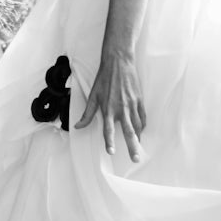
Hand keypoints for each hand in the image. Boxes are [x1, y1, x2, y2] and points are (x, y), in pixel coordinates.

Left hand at [75, 45, 146, 161]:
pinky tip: (141, 131)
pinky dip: (142, 125)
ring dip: (139, 138)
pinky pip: (142, 116)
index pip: (109, 130)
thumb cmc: (104, 78)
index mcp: (109, 109)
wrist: (118, 61)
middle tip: (135, 158)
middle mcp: (121, 109)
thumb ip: (87, 114)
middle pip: (129, 132)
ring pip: (138, 125)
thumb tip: (77, 126)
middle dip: (132, 146)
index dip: (110, 142)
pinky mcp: (139, 99)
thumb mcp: (93, 96)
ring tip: (139, 147)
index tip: (111, 152)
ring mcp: (132, 104)